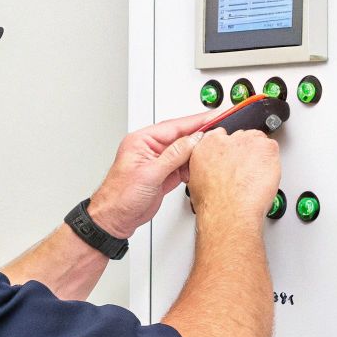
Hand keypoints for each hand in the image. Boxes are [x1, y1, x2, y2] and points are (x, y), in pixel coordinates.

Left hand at [87, 113, 208, 237]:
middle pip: (182, 136)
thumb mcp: (149, 173)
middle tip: (221, 134)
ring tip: (213, 152)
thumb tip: (193, 139)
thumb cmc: (119, 196)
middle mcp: (150, 149)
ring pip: (185, 151)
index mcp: (142, 141)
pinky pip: (184, 165)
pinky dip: (193, 166)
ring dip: (198, 153)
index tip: (216, 116)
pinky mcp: (164, 175)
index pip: (175, 126)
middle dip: (201, 136)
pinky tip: (201, 167)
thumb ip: (174, 155)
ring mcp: (158, 162)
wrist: (115, 219)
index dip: (197, 121)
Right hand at [186, 129, 280, 223]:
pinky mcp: (265, 148)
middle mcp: (226, 140)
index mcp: (207, 144)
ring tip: (254, 176)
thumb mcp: (197, 179)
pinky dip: (272, 161)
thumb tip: (214, 168)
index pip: (221, 135)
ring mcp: (247, 142)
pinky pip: (272, 148)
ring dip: (259, 156)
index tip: (232, 159)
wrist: (228, 210)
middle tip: (245, 172)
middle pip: (241, 138)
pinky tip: (263, 176)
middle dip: (245, 152)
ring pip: (258, 142)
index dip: (229, 149)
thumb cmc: (213, 202)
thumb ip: (207, 165)